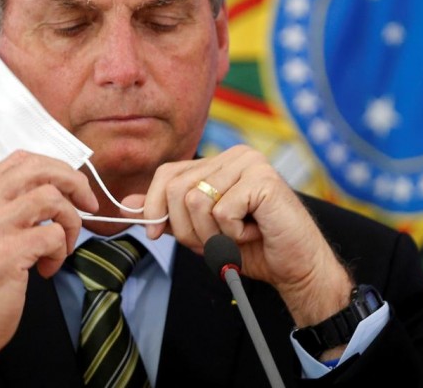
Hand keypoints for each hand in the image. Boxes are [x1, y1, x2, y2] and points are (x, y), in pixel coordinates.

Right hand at [0, 151, 97, 387]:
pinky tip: (46, 269)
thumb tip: (56, 187)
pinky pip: (54, 235)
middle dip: (74, 183)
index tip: (73, 187)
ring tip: (63, 247)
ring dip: (70, 223)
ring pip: (52, 198)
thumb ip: (8, 205)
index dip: (55, 168)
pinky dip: (60, 252)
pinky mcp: (7, 252)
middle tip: (88, 206)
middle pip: (39, 169)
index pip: (20, 160)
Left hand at [136, 145, 351, 327]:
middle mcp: (234, 155)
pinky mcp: (263, 180)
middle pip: (177, 188)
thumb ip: (167, 214)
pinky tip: (254, 231)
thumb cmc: (253, 248)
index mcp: (218, 162)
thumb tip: (126, 205)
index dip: (154, 205)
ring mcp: (251, 163)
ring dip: (211, 234)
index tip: (155, 233)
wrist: (295, 267)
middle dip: (186, 228)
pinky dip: (233, 234)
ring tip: (237, 236)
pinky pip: (222, 211)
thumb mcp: (200, 230)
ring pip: (196, 201)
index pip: (167, 173)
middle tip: (215, 241)